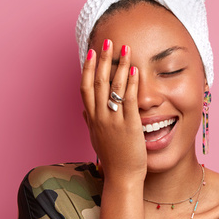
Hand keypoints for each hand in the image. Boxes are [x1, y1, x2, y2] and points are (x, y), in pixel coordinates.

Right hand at [81, 39, 146, 182]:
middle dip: (103, 60)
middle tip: (107, 41)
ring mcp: (113, 121)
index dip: (88, 68)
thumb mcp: (96, 139)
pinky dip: (130, 84)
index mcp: (92, 119)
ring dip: (118, 65)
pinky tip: (134, 71)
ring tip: (124, 48)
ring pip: (113, 88)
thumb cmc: (112, 159)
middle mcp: (99, 117)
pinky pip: (128, 101)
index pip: (86, 87)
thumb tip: (84, 112)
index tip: (91, 52)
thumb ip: (90, 122)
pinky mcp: (129, 126)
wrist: (122, 178)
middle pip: (98, 82)